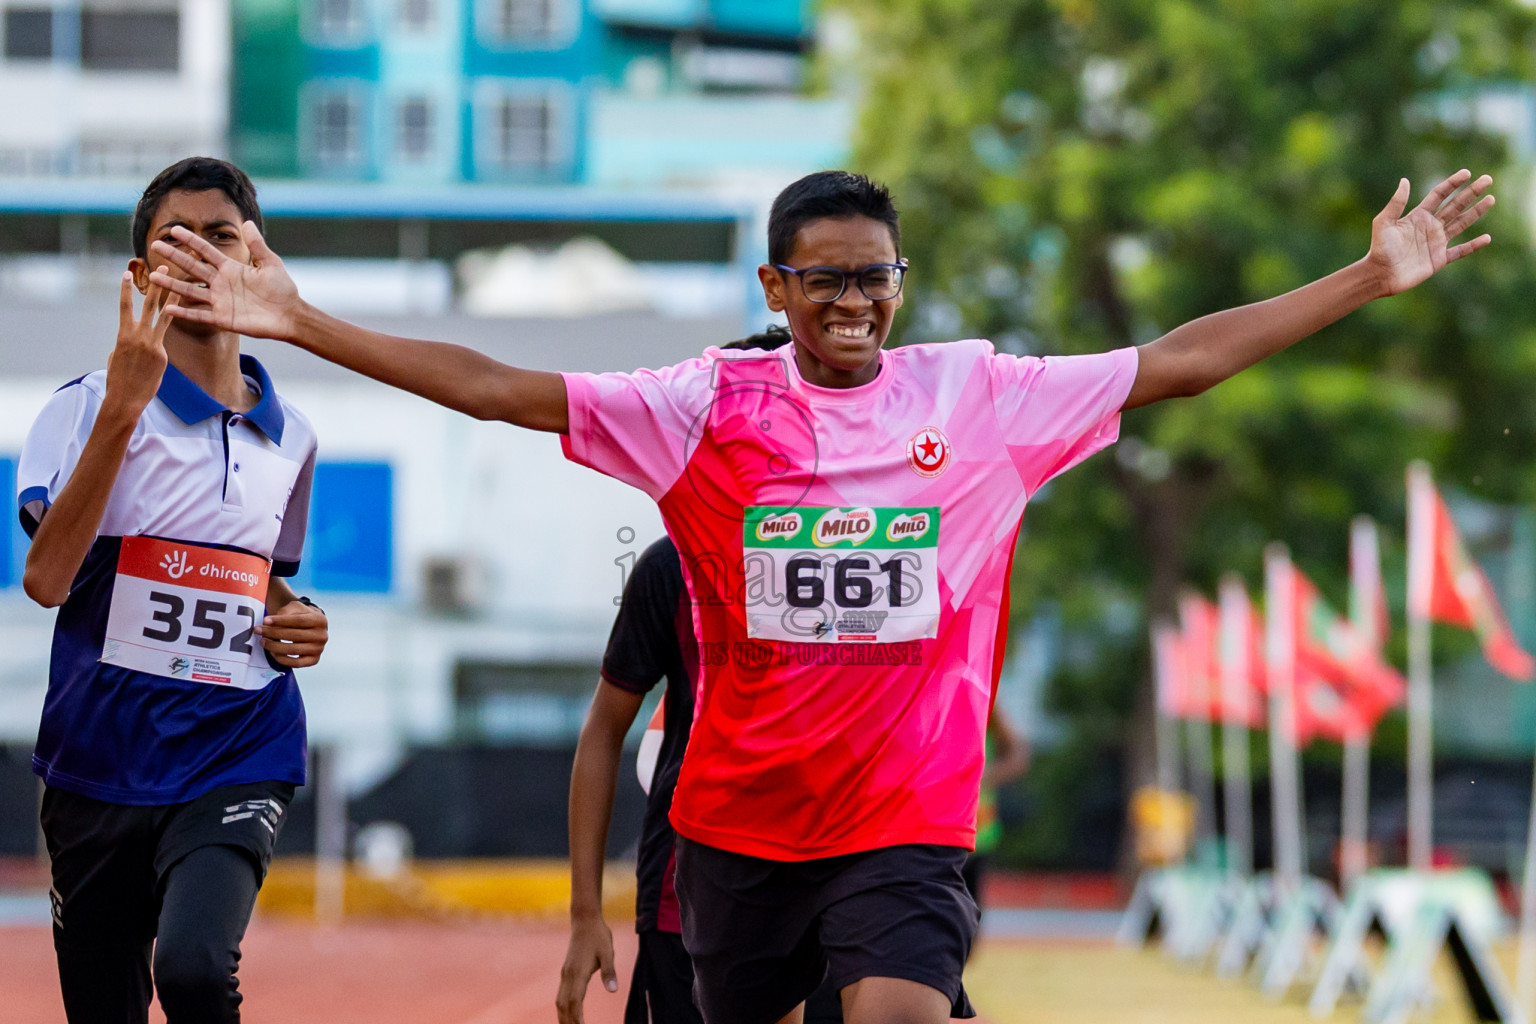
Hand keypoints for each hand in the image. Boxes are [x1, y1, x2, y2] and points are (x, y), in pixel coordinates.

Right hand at [103, 273, 173, 421]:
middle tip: (164, 267)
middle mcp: (137, 336)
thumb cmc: (117, 378)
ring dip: (172, 300)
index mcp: (122, 334)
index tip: (127, 272)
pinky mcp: (162, 354)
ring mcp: (152, 344)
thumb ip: (127, 341)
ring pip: (164, 317)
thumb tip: (134, 337)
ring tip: (180, 285)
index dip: (125, 289)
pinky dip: (165, 338)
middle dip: (157, 285)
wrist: (125, 398)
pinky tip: (166, 338)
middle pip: (149, 305)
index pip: (125, 306)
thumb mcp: (117, 355)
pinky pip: (165, 341)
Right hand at [149, 222, 302, 340]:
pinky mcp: (222, 318)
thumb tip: (247, 222)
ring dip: (172, 285)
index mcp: (231, 268)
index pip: (206, 251)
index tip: (174, 230)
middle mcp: (221, 283)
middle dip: (174, 257)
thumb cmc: (283, 290)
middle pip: (192, 267)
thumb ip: (257, 245)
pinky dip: (185, 313)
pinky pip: (200, 315)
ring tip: (153, 277)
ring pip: (190, 291)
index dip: (191, 240)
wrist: (290, 316)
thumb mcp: (271, 263)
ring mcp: (220, 301)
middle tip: (154, 245)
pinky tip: (168, 309)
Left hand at [256, 599, 327, 667]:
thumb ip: (286, 612)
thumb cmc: (300, 616)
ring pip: (293, 650)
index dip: (281, 621)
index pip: (298, 620)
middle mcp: (322, 635)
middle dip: (273, 633)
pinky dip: (282, 659)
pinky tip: (272, 652)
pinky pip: (296, 663)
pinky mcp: (314, 660)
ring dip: (274, 646)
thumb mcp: (296, 608)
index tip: (265, 620)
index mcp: (320, 620)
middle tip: (258, 630)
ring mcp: (319, 649)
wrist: (311, 628)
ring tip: (263, 641)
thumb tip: (269, 623)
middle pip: (294, 635)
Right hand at [556, 915, 617, 1023]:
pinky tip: (568, 1014)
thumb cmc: (598, 935)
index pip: (575, 1002)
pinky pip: (561, 995)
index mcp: (578, 972)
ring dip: (563, 1017)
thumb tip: (613, 990)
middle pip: (564, 1005)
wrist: (585, 920)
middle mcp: (568, 975)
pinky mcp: (566, 972)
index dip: (577, 1018)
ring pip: (559, 1001)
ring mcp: (565, 974)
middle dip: (568, 1022)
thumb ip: (609, 971)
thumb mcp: (608, 952)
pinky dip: (563, 1008)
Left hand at [1367, 169, 1493, 296]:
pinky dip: (1473, 245)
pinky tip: (1487, 238)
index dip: (1452, 184)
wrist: (1379, 275)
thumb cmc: (1379, 248)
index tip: (1467, 173)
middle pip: (1455, 206)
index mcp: (1418, 216)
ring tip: (1491, 199)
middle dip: (1471, 193)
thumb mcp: (1384, 223)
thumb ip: (1396, 203)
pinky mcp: (1439, 259)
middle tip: (1487, 179)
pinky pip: (1460, 251)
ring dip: (1476, 212)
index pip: (1439, 195)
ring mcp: (1436, 242)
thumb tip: (1405, 180)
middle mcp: (1430, 226)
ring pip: (1461, 224)